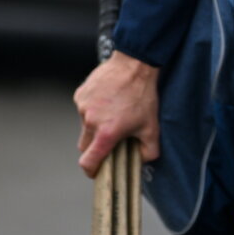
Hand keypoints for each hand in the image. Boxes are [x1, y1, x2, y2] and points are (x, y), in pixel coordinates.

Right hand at [74, 50, 159, 177]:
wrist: (134, 63)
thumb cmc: (143, 94)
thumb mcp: (152, 126)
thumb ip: (149, 151)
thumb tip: (142, 161)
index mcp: (106, 133)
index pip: (88, 162)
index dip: (91, 170)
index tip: (96, 170)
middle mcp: (91, 121)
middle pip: (84, 145)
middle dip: (95, 146)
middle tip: (110, 137)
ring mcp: (83, 106)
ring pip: (84, 125)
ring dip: (95, 124)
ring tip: (113, 112)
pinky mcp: (81, 94)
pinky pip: (83, 108)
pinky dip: (92, 109)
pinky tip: (107, 99)